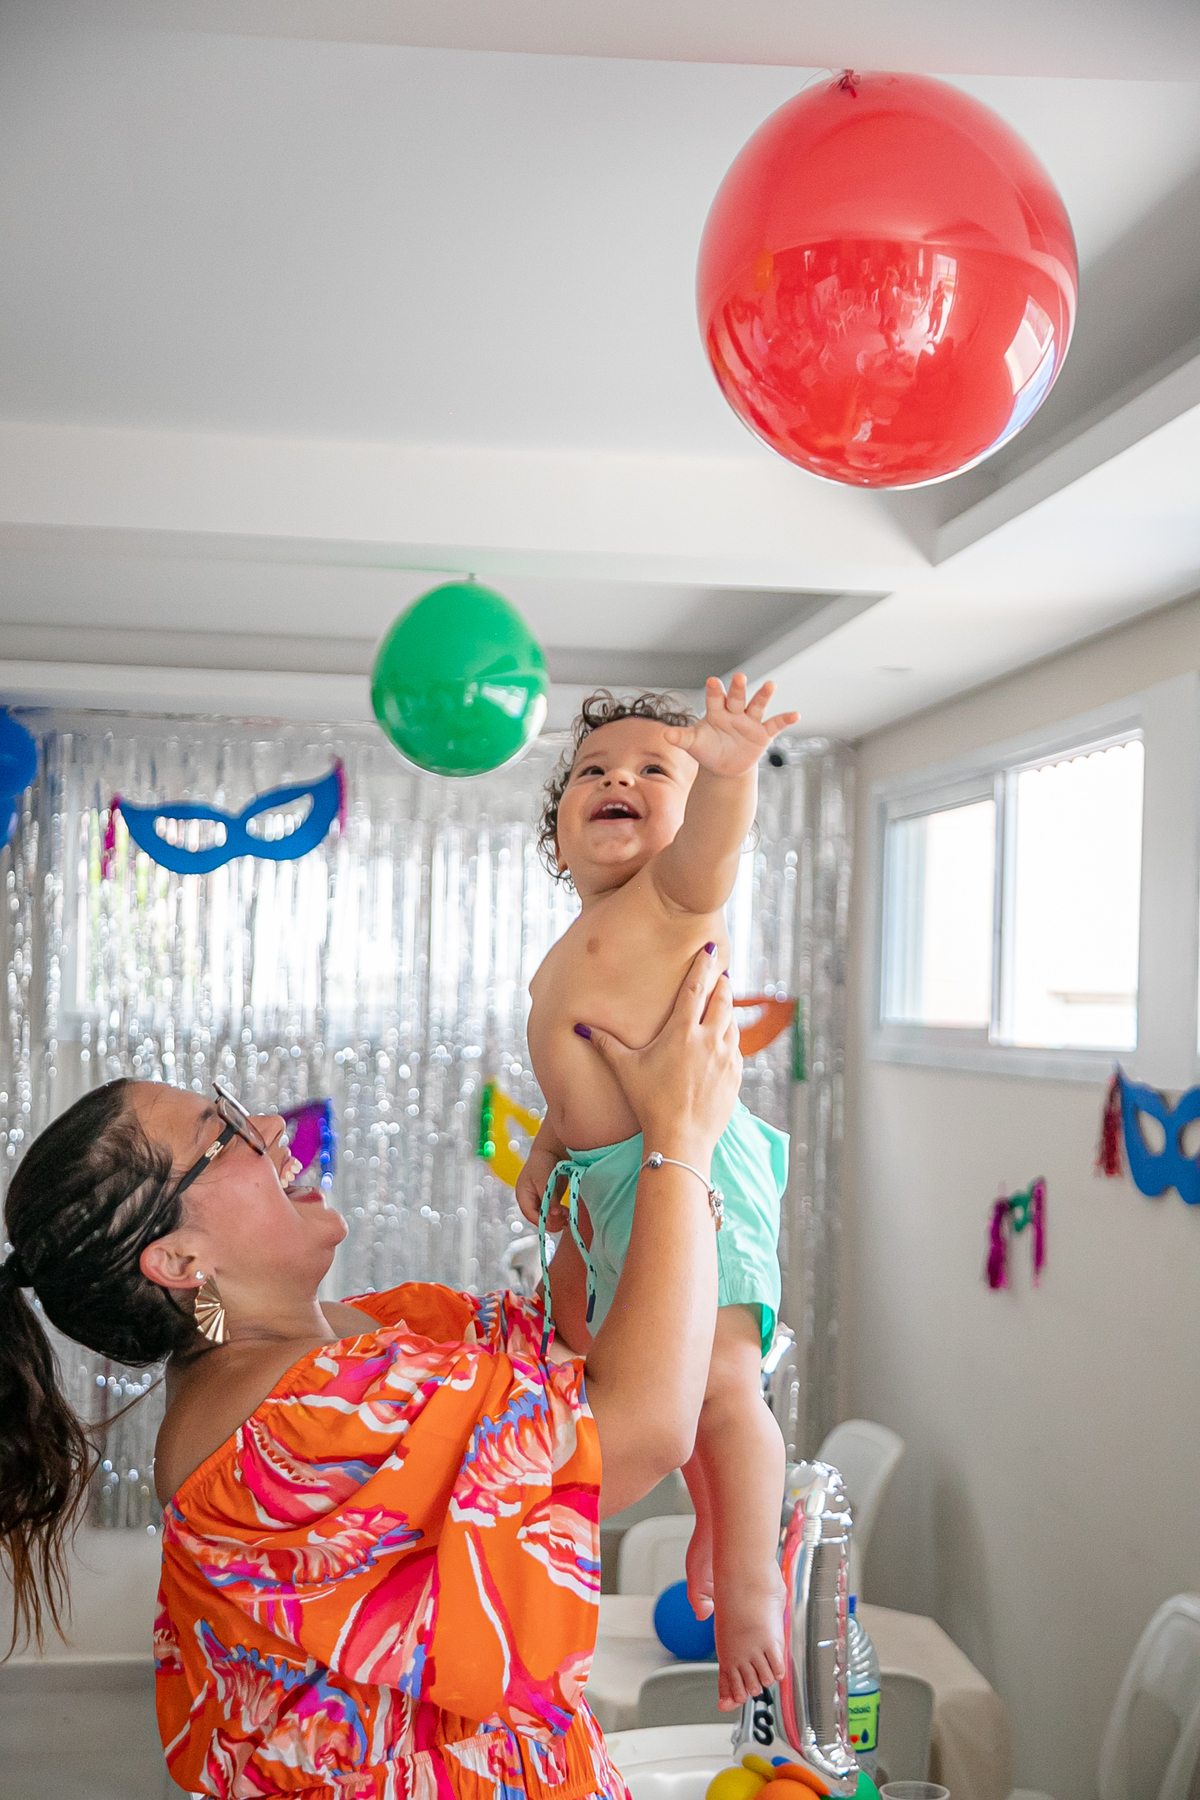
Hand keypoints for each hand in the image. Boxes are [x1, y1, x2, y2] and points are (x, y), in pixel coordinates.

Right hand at [516, 1126, 567, 1231]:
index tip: (556, 1222)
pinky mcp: (549, 1199)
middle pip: (538, 1218)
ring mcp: (539, 1200)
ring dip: (557, 1219)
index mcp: (523, 1195)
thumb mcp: (544, 1180)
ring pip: (547, 1217)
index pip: (531, 1214)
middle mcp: (530, 1200)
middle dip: (551, 1221)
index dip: (543, 1221)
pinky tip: (568, 1214)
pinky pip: (553, 1212)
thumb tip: (554, 1214)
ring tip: (567, 1217)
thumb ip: (548, 1197)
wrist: (552, 1150)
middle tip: (565, 1220)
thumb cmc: (543, 1161)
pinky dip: (560, 1215)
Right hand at [576, 946, 740, 1158]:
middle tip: (720, 974)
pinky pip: (736, 1048)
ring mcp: (727, 1058)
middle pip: (722, 1000)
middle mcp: (709, 1039)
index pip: (696, 988)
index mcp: (683, 1032)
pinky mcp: (736, 1076)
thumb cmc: (650, 1103)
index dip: (703, 966)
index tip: (709, 950)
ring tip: (723, 1003)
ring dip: (728, 1010)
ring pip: (733, 1023)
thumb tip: (580, 1027)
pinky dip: (731, 1038)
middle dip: (721, 984)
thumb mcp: (626, 1070)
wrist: (682, 1138)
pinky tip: (724, 1039)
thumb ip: (605, 1044)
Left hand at [664, 673, 797, 777]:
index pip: (715, 699)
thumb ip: (682, 737)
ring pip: (757, 705)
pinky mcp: (762, 734)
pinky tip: (796, 714)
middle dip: (738, 688)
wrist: (723, 766)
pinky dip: (785, 719)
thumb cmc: (707, 749)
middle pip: (737, 698)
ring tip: (771, 684)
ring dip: (763, 696)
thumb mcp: (693, 744)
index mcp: (716, 711)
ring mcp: (750, 721)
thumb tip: (666, 735)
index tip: (713, 681)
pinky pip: (775, 724)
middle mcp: (734, 712)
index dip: (715, 690)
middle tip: (739, 676)